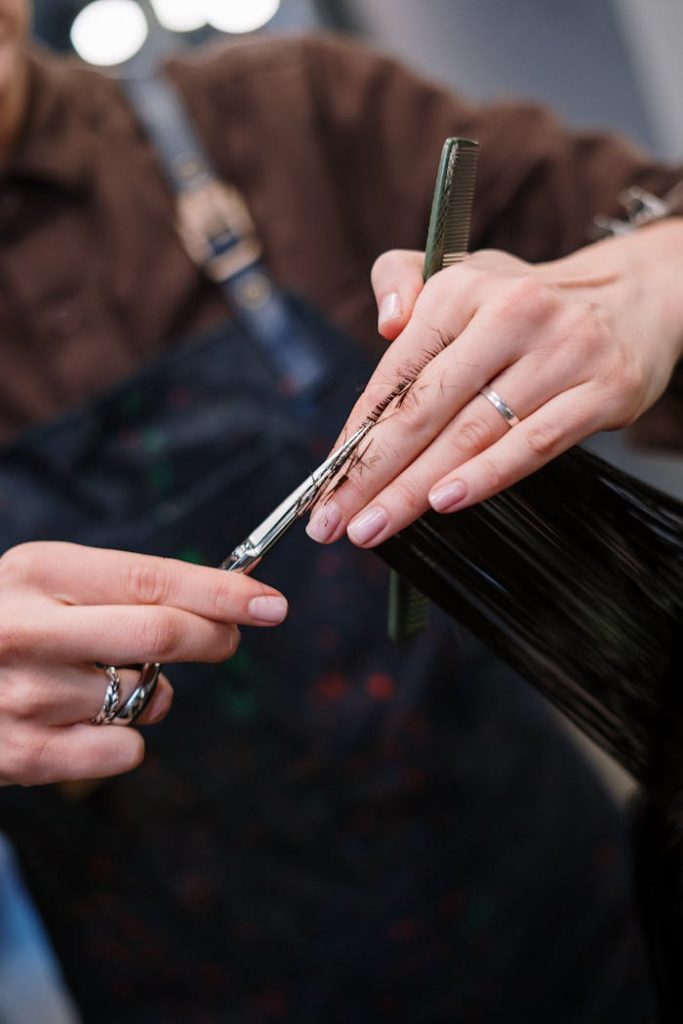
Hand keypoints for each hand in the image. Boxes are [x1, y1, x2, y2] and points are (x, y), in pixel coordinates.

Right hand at [0, 542, 287, 785]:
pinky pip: (125, 750)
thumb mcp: (48, 582)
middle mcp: (25, 629)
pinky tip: (82, 722)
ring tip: (103, 681)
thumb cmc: (11, 622)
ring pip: (144, 696)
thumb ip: (123, 589)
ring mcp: (22, 695)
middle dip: (213, 637)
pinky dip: (126, 738)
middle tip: (228, 640)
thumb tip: (223, 606)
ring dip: (152, 691)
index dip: (221, 592)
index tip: (271, 603)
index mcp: (38, 572)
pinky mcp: (22, 755)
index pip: (150, 579)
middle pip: (159, 635)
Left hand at [306, 218, 682, 547]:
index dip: (356, 434)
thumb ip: (403, 280)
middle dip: (372, 473)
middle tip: (332, 521)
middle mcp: (512, 314)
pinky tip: (444, 503)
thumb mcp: (462, 272)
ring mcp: (561, 353)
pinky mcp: (602, 391)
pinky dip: (486, 477)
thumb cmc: (524, 300)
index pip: (397, 372)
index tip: (324, 482)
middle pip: (426, 409)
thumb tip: (386, 325)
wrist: (634, 296)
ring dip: (415, 488)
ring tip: (374, 526)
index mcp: (464, 288)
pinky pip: (533, 445)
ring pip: (473, 433)